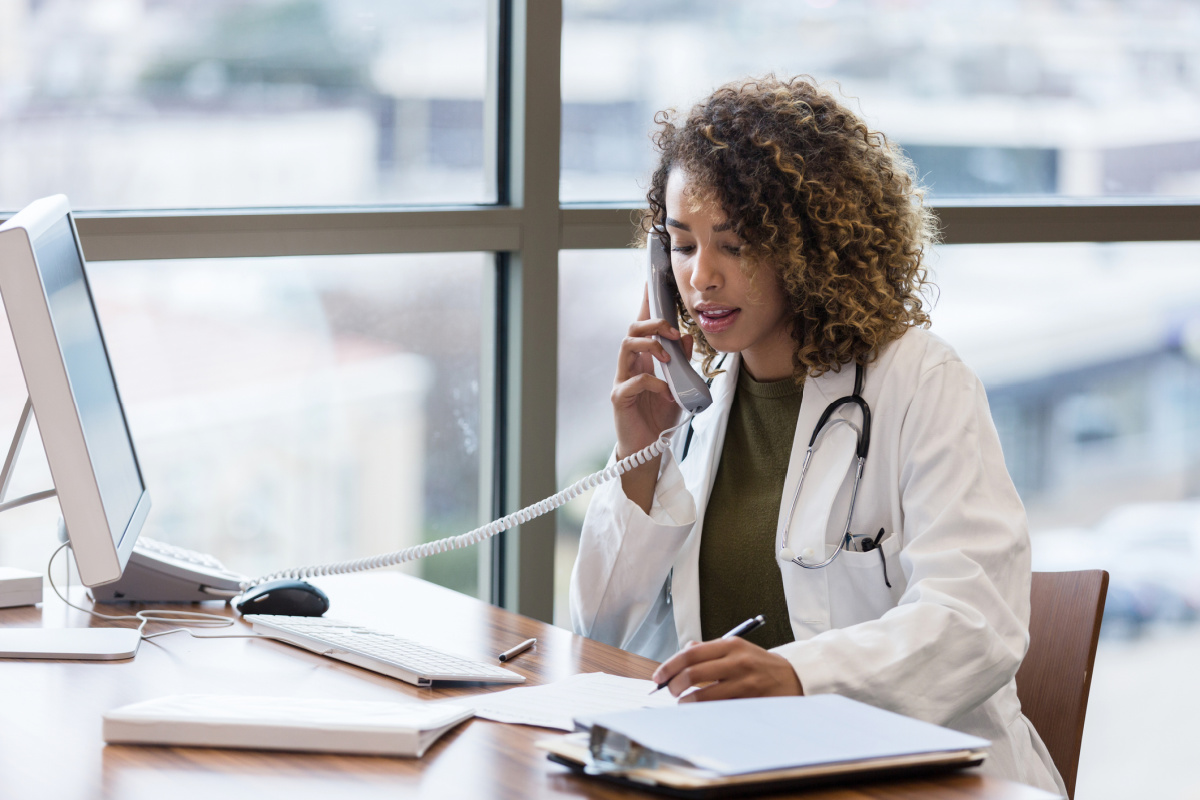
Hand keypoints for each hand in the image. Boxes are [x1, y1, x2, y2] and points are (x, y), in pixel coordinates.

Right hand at [612, 285, 693, 511]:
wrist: (648, 449)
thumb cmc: (659, 417)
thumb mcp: (679, 386)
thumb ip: (682, 362)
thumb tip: (687, 337)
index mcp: (643, 358)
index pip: (643, 325)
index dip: (647, 303)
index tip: (652, 282)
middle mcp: (629, 365)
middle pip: (632, 328)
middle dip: (653, 323)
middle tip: (673, 331)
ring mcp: (622, 380)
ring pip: (626, 346)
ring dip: (650, 345)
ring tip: (667, 355)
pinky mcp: (620, 398)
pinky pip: (634, 381)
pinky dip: (654, 382)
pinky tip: (667, 391)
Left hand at [651, 637, 802, 701]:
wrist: (793, 677)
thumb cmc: (758, 664)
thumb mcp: (736, 649)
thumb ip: (708, 650)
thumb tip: (681, 653)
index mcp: (730, 645)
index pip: (691, 654)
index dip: (670, 666)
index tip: (659, 677)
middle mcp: (737, 660)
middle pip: (694, 673)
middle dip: (675, 686)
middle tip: (670, 692)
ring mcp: (745, 682)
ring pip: (705, 695)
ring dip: (687, 702)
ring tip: (683, 703)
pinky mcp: (750, 701)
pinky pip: (720, 708)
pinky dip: (705, 710)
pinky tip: (701, 710)